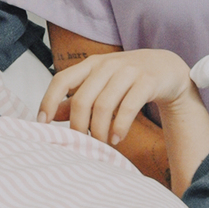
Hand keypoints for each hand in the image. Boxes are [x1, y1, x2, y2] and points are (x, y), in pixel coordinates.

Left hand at [39, 49, 194, 147]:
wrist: (166, 67)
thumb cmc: (128, 79)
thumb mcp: (100, 84)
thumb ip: (77, 98)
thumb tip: (52, 115)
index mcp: (91, 64)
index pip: (61, 80)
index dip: (48, 101)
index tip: (42, 123)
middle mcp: (107, 64)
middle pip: (82, 99)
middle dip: (78, 126)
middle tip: (82, 142)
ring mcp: (128, 71)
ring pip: (104, 105)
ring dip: (99, 131)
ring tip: (102, 143)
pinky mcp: (147, 81)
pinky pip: (128, 107)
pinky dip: (119, 127)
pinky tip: (117, 138)